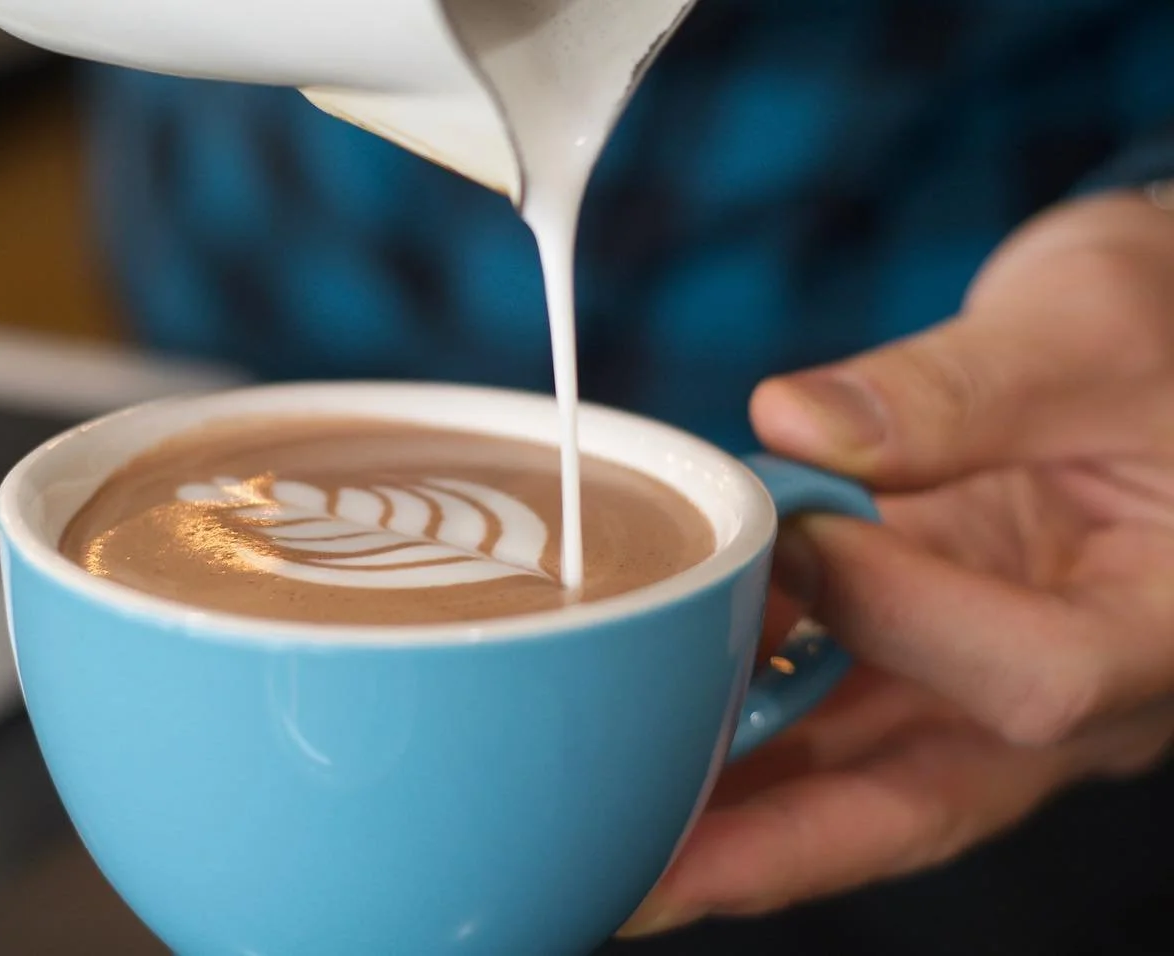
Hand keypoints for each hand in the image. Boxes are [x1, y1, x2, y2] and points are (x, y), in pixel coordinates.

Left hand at [620, 190, 1173, 935]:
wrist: (1164, 347)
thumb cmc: (1162, 326)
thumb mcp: (1088, 320)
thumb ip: (957, 385)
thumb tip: (794, 425)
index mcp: (1161, 619)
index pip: (1033, 669)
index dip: (904, 616)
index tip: (807, 535)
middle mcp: (1079, 684)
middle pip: (921, 798)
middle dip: (774, 845)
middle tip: (639, 879)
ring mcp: (991, 677)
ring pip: (861, 777)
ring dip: (737, 807)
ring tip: (612, 824)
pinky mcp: (930, 652)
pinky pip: (834, 715)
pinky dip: (745, 726)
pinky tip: (652, 730)